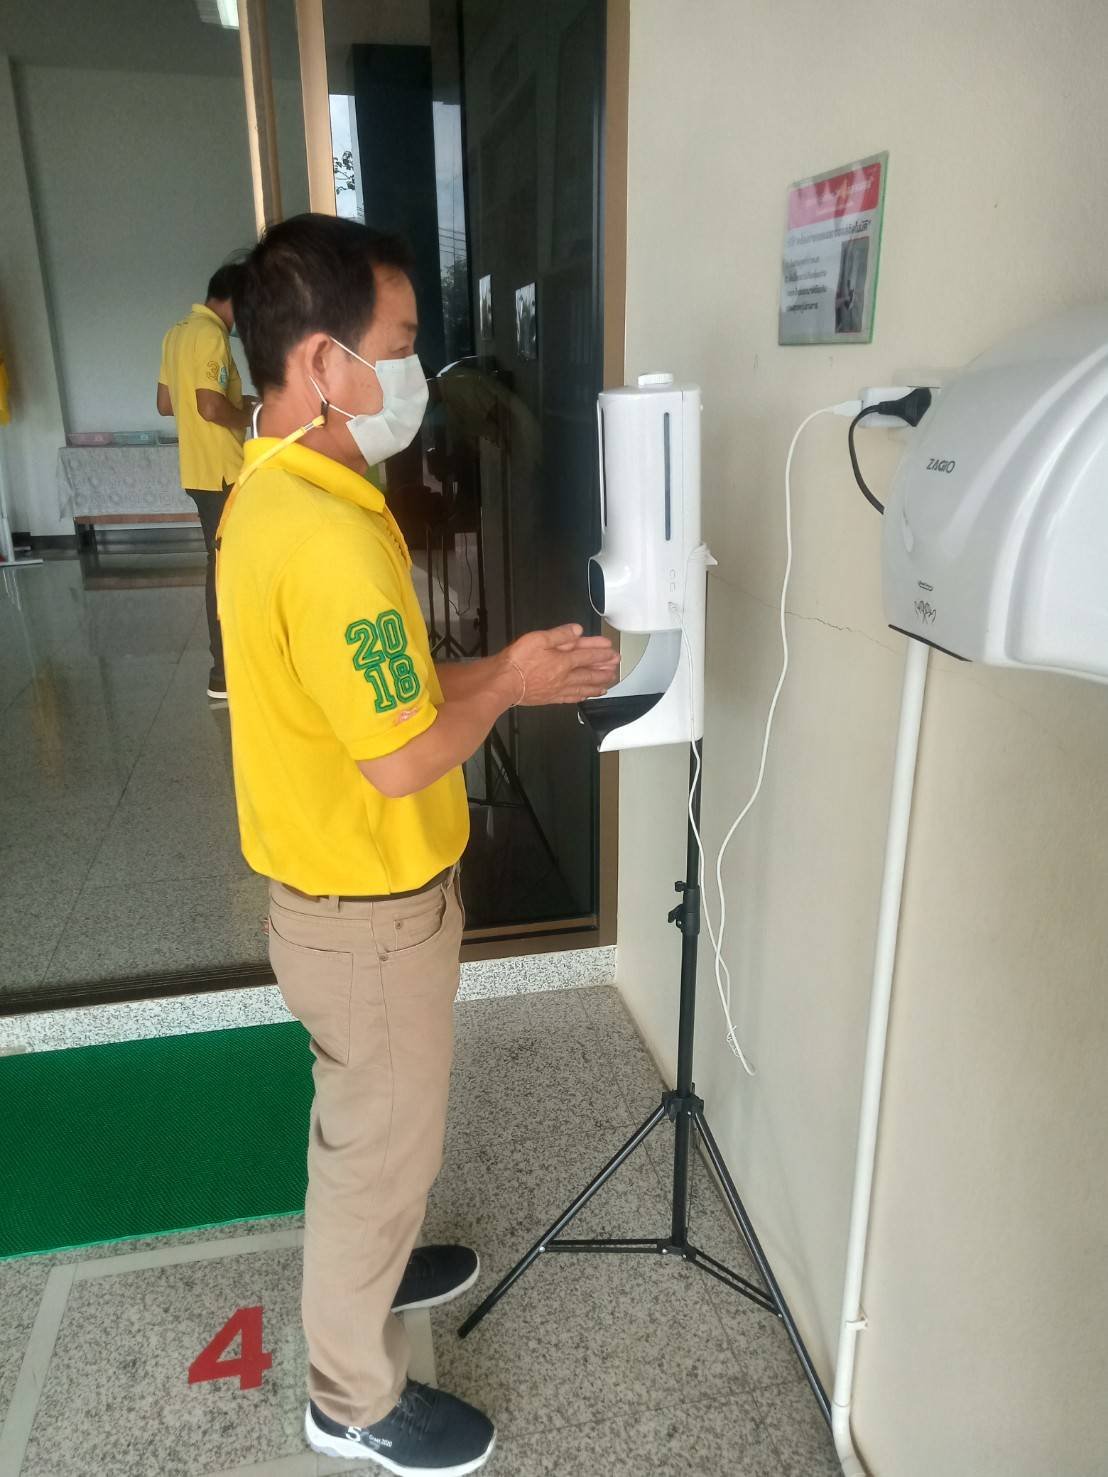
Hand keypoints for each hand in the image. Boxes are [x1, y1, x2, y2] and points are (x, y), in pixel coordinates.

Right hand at [502, 624, 618, 705]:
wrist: (503, 684)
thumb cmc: (518, 660)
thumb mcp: (538, 638)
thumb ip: (560, 635)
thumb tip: (577, 631)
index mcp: (563, 661)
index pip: (587, 656)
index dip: (601, 653)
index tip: (612, 651)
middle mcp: (564, 677)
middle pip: (589, 674)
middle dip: (604, 670)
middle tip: (616, 669)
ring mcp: (558, 689)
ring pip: (583, 688)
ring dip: (597, 685)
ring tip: (608, 684)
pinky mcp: (550, 698)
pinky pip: (571, 698)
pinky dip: (581, 697)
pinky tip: (586, 696)